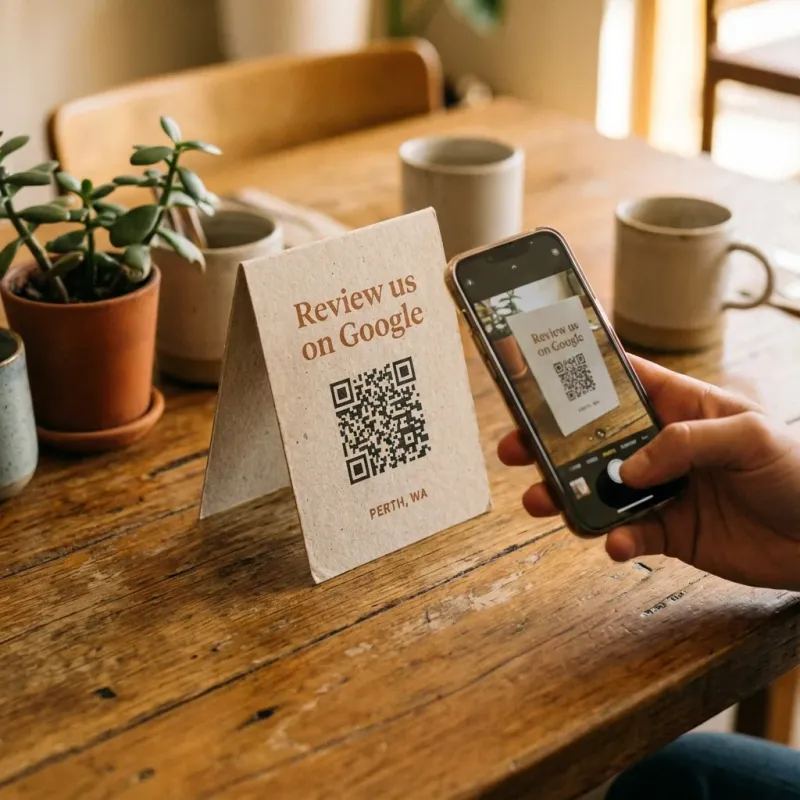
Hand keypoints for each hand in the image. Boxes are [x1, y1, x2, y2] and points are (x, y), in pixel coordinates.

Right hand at [498, 355, 799, 589]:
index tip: (536, 373)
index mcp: (681, 407)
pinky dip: (614, 539)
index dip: (580, 375)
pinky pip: (628, 534)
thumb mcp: (750, 436)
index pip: (622, 381)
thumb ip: (687, 442)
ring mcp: (662, 489)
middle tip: (516, 447)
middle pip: (593, 439)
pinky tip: (613, 542)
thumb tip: (630, 468)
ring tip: (540, 499)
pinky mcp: (668, 531)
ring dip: (565, 494)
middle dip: (551, 442)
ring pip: (599, 489)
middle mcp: (662, 446)